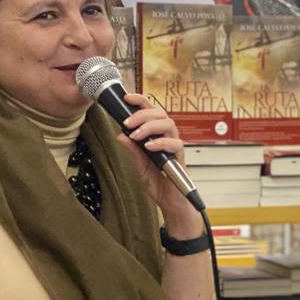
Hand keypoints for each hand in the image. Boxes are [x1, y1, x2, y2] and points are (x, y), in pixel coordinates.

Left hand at [115, 93, 192, 215]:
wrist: (171, 202)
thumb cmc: (159, 182)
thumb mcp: (139, 164)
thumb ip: (133, 149)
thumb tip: (120, 135)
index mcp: (158, 135)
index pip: (152, 111)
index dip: (141, 101)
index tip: (127, 98)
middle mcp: (168, 137)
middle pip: (161, 113)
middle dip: (142, 114)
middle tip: (127, 123)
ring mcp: (175, 147)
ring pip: (168, 124)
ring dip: (150, 126)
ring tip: (136, 135)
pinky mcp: (179, 157)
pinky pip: (174, 144)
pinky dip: (160, 142)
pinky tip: (149, 147)